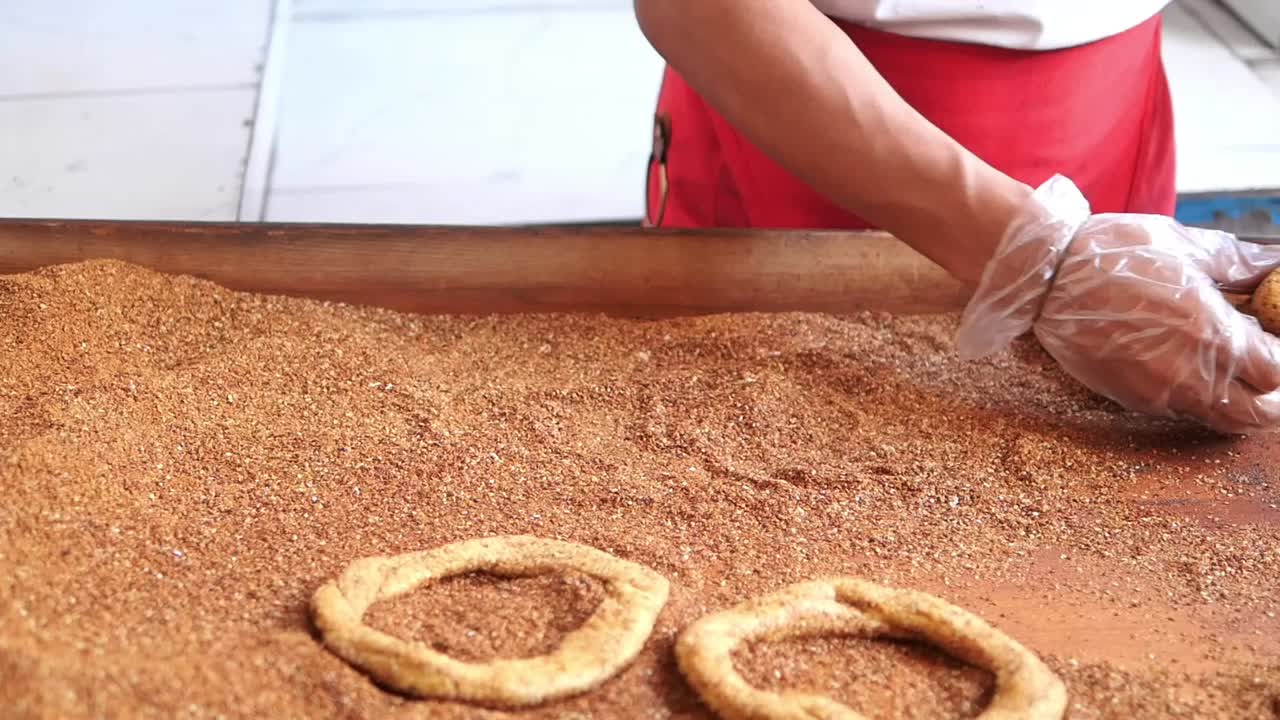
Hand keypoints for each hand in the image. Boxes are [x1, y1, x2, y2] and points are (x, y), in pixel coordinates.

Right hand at [956, 175, 1279, 433]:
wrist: (1046, 277)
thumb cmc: (1114, 254)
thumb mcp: (1185, 245)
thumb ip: (1240, 262)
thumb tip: (1274, 265)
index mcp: (1215, 335)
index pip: (1278, 371)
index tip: (1272, 337)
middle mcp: (1192, 375)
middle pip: (1257, 413)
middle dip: (1269, 394)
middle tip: (1263, 366)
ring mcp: (1158, 392)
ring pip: (1217, 419)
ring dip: (1233, 399)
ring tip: (1224, 366)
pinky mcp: (1129, 396)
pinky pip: (1177, 408)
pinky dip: (1192, 394)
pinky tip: (1180, 360)